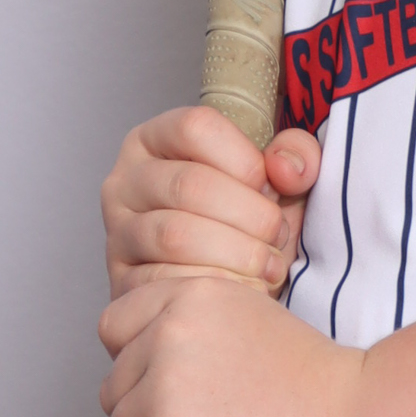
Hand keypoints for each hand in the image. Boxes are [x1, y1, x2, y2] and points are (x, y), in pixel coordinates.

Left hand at [98, 274, 364, 416]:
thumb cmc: (314, 383)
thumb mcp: (250, 319)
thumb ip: (196, 329)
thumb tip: (148, 367)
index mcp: (190, 295)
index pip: (114, 327)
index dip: (137, 364)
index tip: (171, 389)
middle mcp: (169, 332)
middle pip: (114, 390)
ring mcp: (165, 388)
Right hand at [99, 105, 319, 302]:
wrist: (229, 286)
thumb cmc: (250, 222)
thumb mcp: (281, 180)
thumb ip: (296, 156)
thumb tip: (286, 169)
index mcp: (158, 139)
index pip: (195, 127)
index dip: (244, 158)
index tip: (272, 187)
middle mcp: (127, 180)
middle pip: (188, 183)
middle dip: (249, 214)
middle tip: (278, 236)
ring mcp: (118, 232)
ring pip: (174, 235)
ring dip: (236, 254)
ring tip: (267, 266)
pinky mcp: (122, 281)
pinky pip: (163, 282)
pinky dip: (213, 287)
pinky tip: (242, 289)